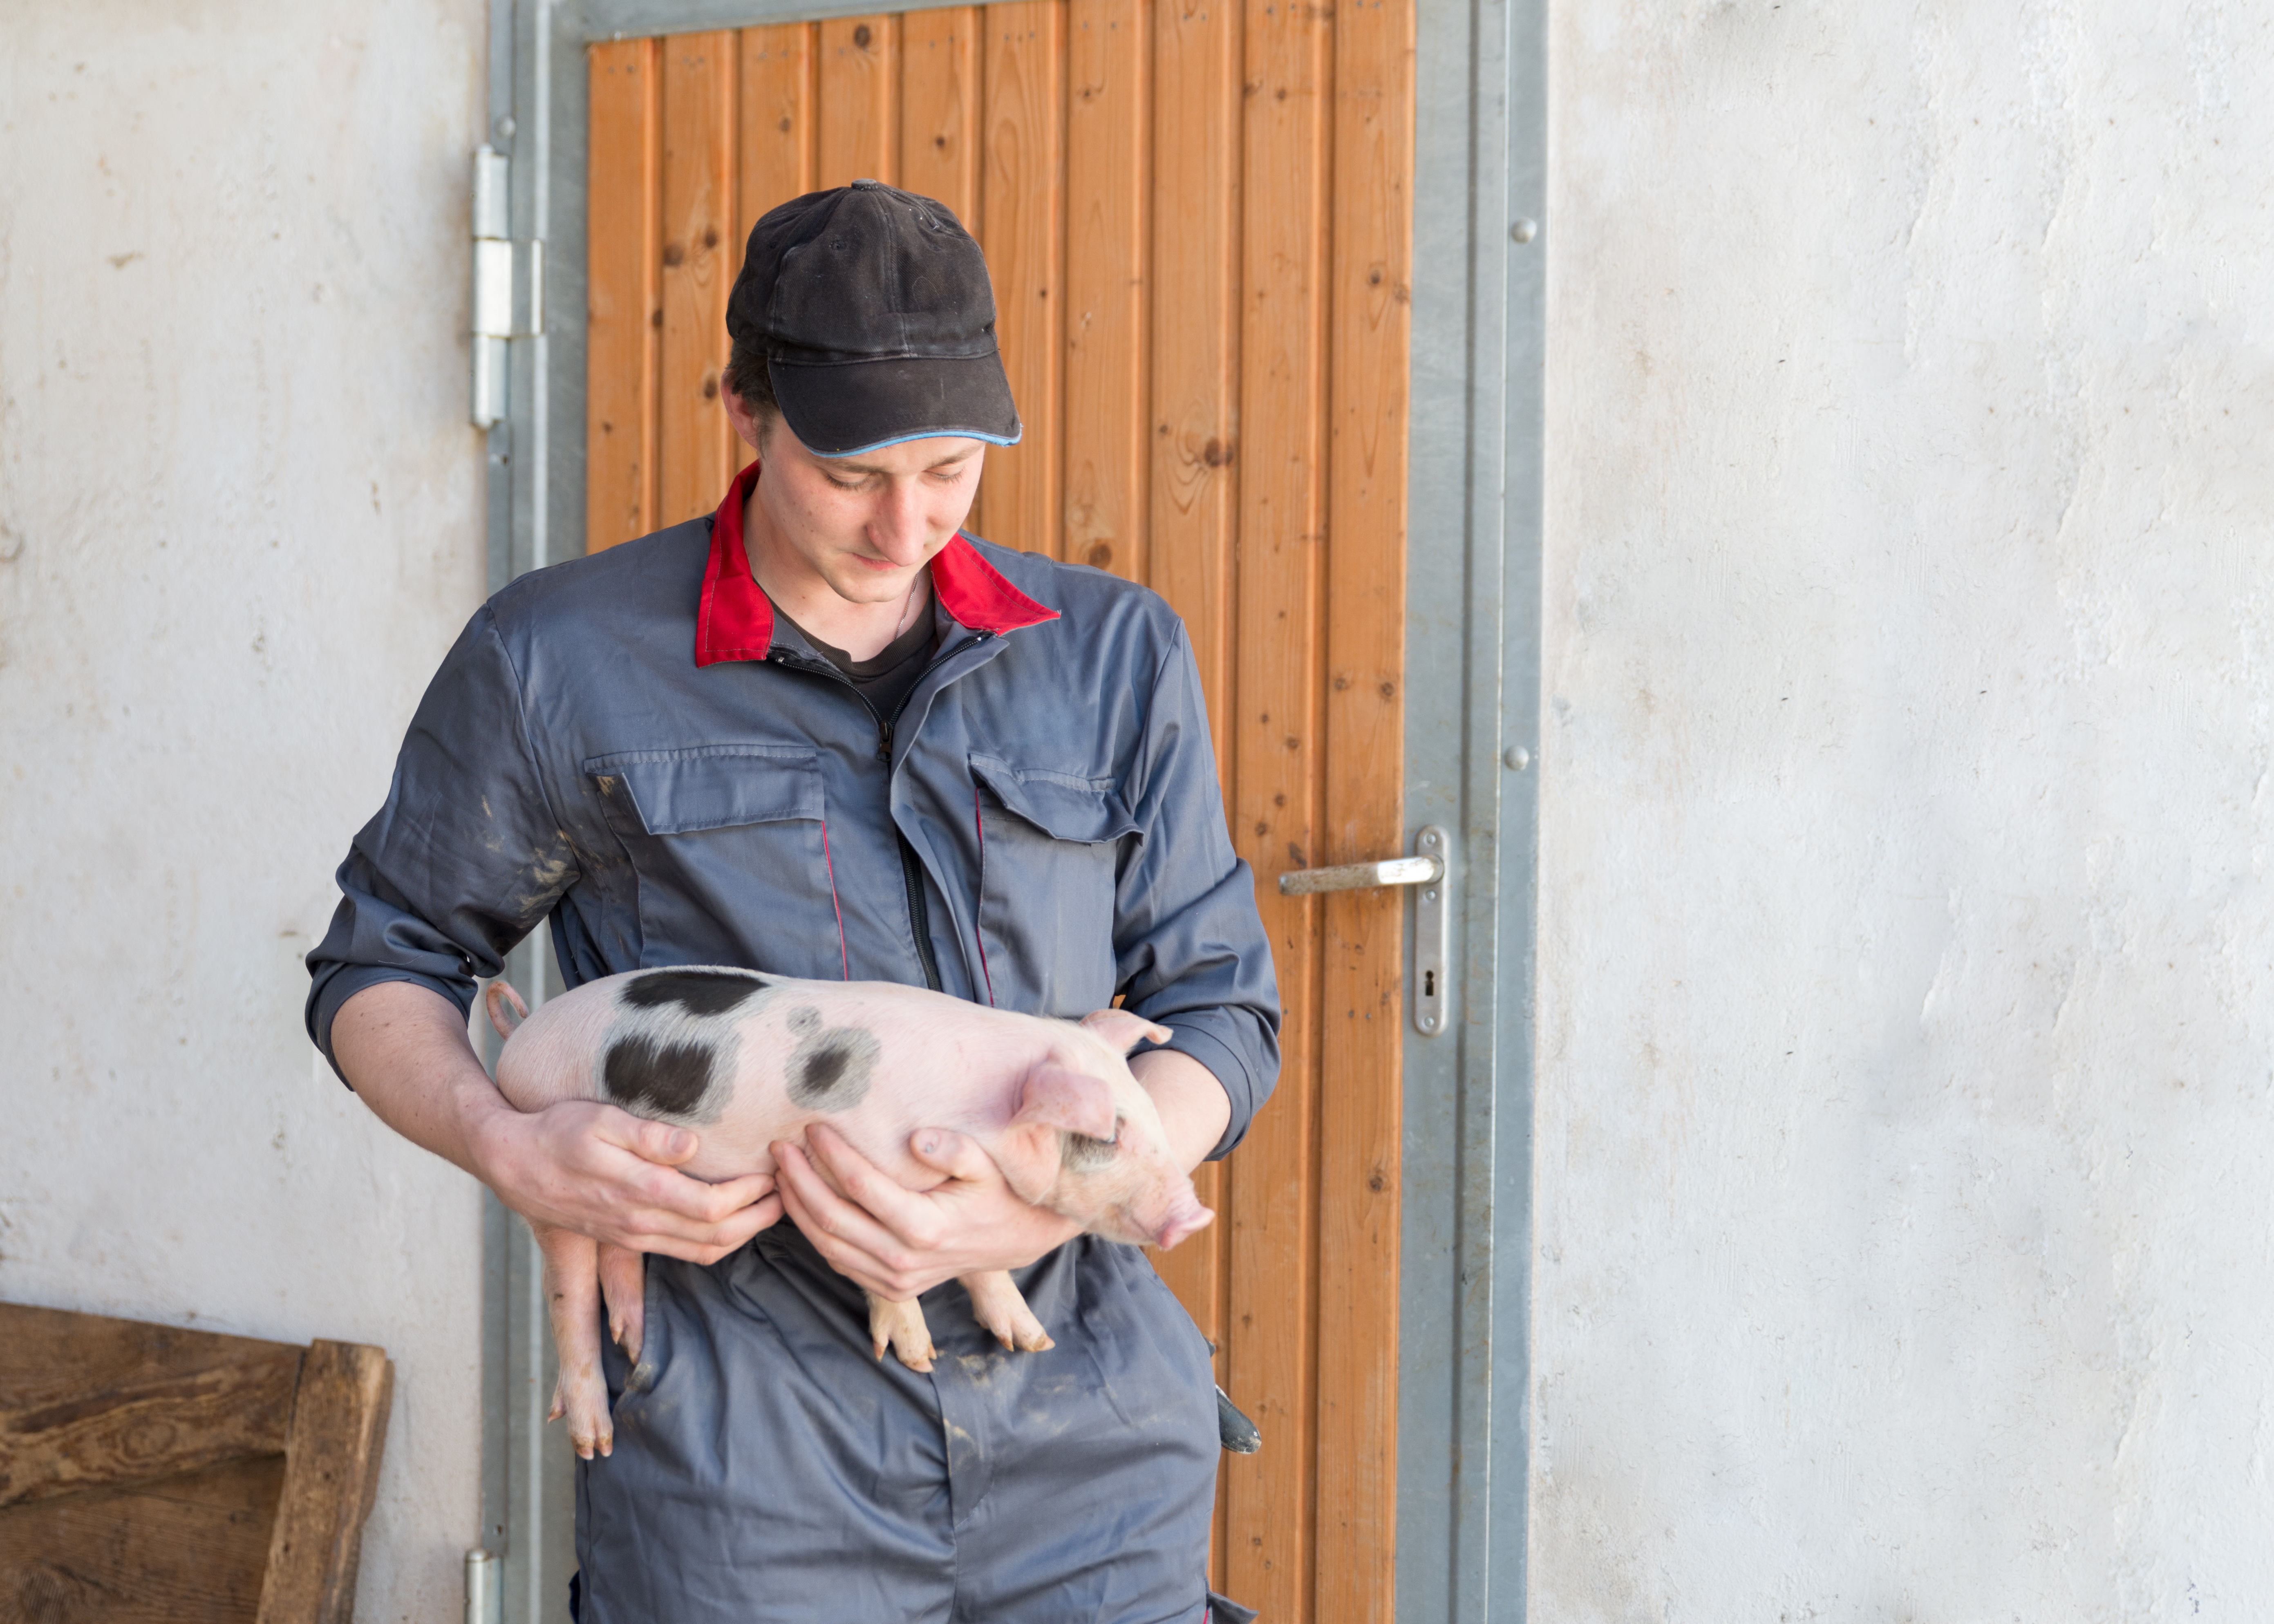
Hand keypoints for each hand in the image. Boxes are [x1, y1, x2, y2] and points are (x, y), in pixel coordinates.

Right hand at [332, 980, 778, 1266]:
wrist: (512, 1162)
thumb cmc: (557, 1131)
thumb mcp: (598, 1120)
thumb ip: (647, 1135)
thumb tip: (692, 1144)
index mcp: (639, 1191)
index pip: (713, 1205)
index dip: (753, 1192)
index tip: (778, 1168)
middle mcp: (641, 1222)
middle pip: (718, 1235)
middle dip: (762, 1216)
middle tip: (794, 1188)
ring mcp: (635, 1235)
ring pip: (704, 1251)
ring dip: (746, 1234)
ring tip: (777, 1206)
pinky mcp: (629, 1237)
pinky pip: (685, 1252)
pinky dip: (719, 1242)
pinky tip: (737, 1221)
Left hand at [772, 1123, 1080, 1300]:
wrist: (1016, 1239)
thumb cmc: (998, 1193)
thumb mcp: (987, 1165)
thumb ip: (956, 1150)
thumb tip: (916, 1139)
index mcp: (925, 1227)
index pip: (860, 1186)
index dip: (831, 1154)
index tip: (813, 1126)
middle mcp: (904, 1260)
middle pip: (830, 1218)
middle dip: (798, 1179)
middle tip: (779, 1147)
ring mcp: (895, 1279)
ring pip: (826, 1245)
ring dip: (796, 1208)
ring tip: (780, 1172)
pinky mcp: (891, 1288)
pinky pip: (838, 1262)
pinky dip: (813, 1234)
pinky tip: (801, 1204)